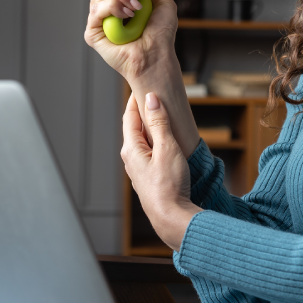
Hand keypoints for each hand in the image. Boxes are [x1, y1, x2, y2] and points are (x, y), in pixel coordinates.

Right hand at [86, 0, 199, 156]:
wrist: (156, 56)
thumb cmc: (160, 35)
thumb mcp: (164, 3)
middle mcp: (107, 8)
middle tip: (139, 0)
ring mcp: (98, 20)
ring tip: (135, 10)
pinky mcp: (92, 33)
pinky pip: (96, 10)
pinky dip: (113, 7)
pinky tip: (126, 16)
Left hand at [121, 92, 201, 250]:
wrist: (172, 217)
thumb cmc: (169, 184)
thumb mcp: (167, 148)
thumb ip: (159, 122)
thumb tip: (150, 98)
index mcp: (132, 148)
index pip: (130, 116)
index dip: (136, 100)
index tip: (143, 85)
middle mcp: (131, 159)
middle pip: (135, 128)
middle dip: (144, 112)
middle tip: (155, 97)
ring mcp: (139, 170)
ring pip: (143, 142)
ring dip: (151, 128)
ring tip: (162, 117)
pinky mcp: (148, 179)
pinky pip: (149, 154)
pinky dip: (156, 143)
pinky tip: (166, 144)